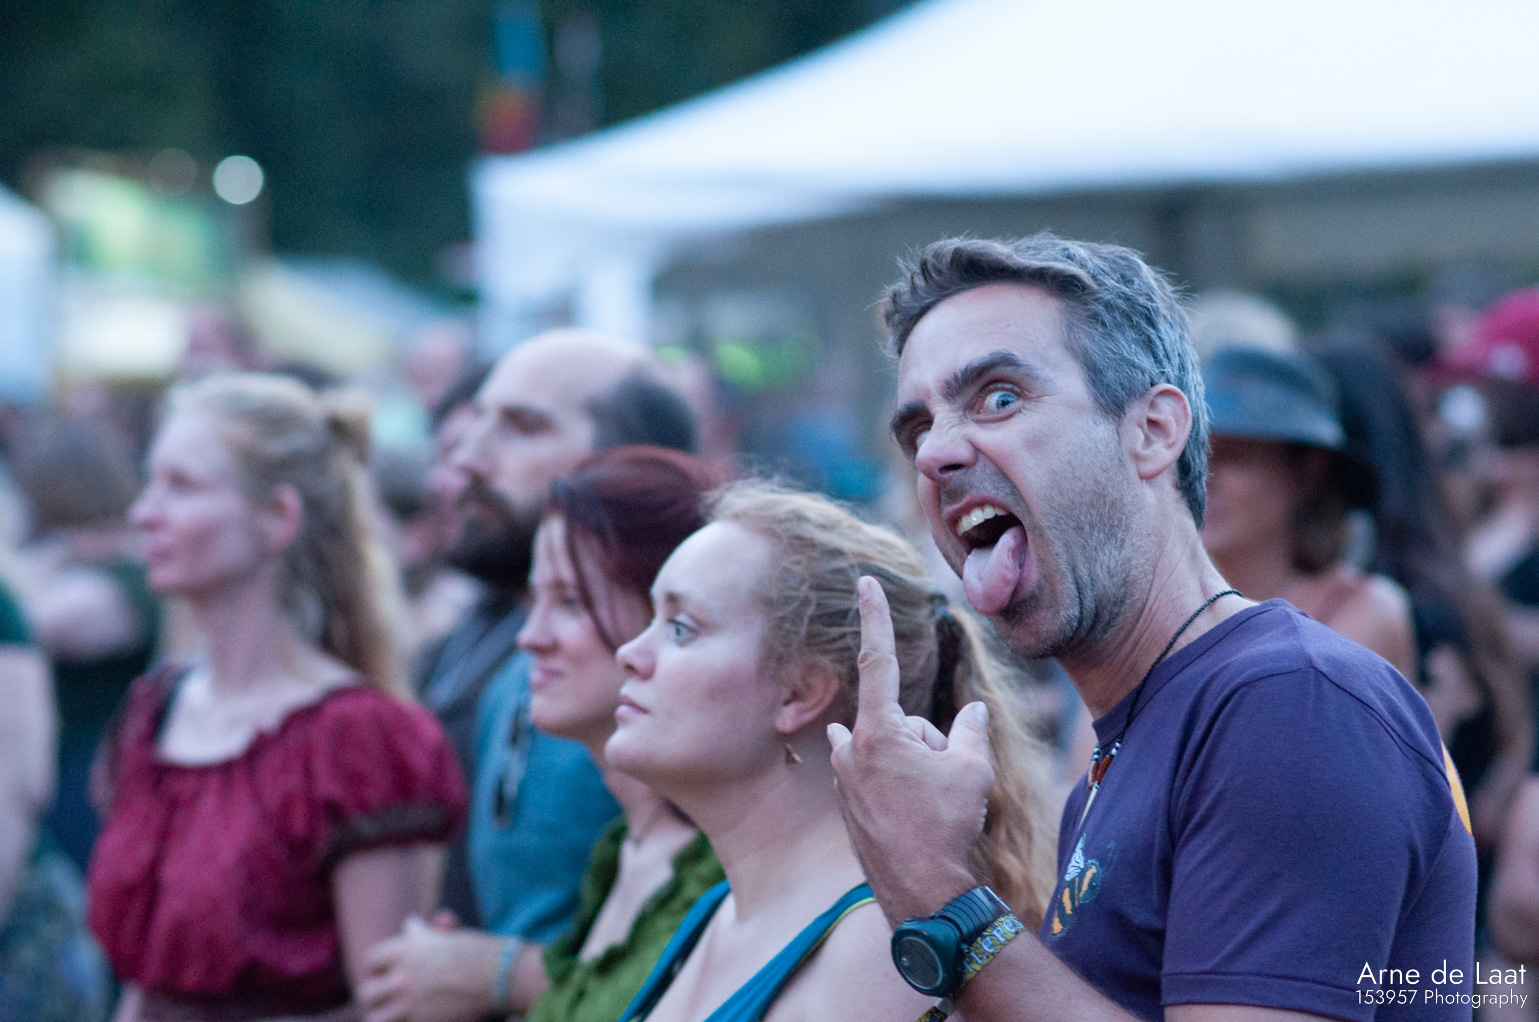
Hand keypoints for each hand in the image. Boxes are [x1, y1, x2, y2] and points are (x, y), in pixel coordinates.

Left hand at [357, 919, 501, 1021]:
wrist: (500, 975)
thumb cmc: (477, 950)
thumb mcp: (447, 935)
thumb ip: (424, 934)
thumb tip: (410, 925)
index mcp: (405, 949)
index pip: (372, 959)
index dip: (378, 966)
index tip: (385, 970)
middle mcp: (401, 976)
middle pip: (366, 991)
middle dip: (373, 994)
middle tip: (383, 997)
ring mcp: (409, 1002)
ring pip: (374, 1017)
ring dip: (382, 1015)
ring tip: (391, 1014)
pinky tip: (409, 1019)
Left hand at [828, 577, 994, 925]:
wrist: (923, 894)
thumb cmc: (948, 827)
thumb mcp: (972, 769)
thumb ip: (970, 730)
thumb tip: (972, 712)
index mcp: (880, 732)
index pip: (880, 660)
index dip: (876, 617)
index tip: (864, 582)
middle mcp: (852, 749)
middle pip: (903, 722)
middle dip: (928, 741)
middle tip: (947, 783)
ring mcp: (846, 778)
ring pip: (892, 751)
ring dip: (914, 766)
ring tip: (928, 805)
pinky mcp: (847, 803)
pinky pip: (882, 777)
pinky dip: (900, 786)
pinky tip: (913, 817)